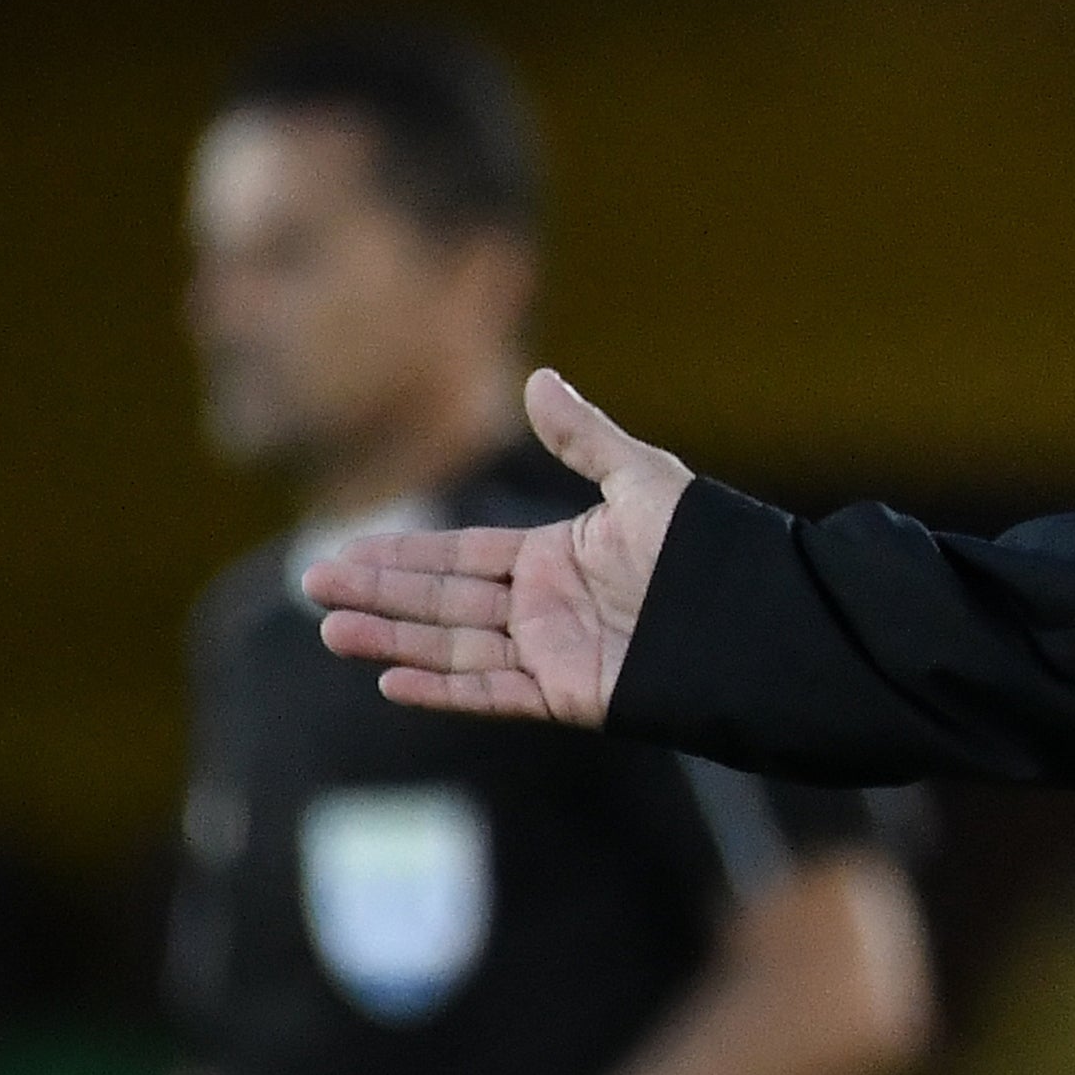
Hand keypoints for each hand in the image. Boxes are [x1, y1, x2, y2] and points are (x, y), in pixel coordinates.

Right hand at [308, 371, 687, 724]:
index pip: (461, 555)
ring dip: (393, 640)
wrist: (762, 622)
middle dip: (378, 593)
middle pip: (444, 600)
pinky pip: (495, 693)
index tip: (346, 550)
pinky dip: (445, 690)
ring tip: (332, 631)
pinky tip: (391, 682)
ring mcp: (554, 653)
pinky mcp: (570, 695)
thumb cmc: (714, 550)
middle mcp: (545, 608)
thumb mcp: (645, 481)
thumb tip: (537, 379)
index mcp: (556, 558)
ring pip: (455, 647)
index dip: (403, 555)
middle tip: (312, 584)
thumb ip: (584, 439)